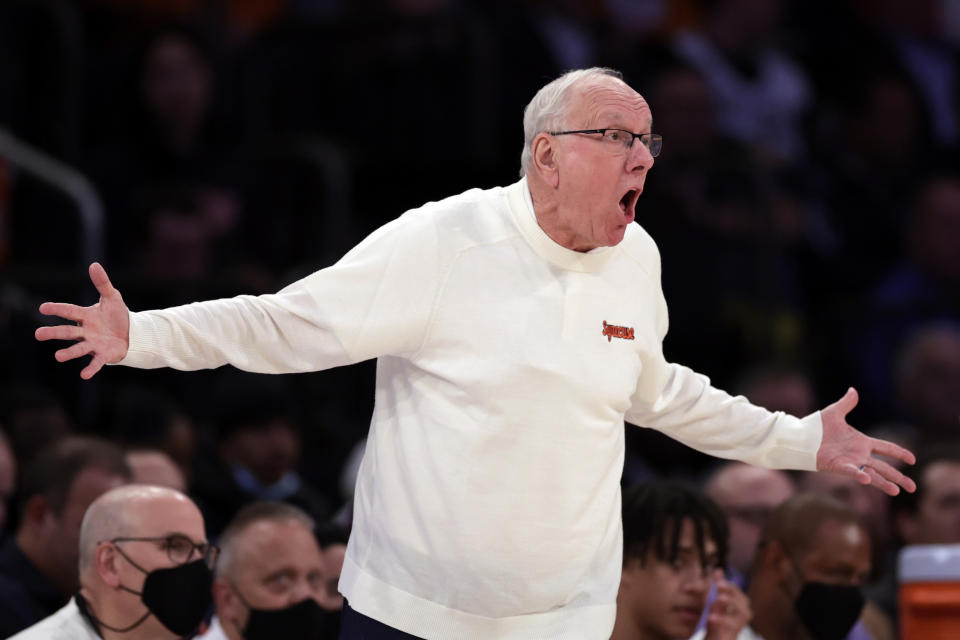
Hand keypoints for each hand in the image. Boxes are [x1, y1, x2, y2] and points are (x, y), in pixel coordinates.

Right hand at [34, 262, 129, 378]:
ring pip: (78, 348)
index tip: (43, 307)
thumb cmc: (117, 315)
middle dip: (54, 333)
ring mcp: (93, 344)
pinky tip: (84, 375)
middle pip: (68, 332)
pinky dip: (90, 368)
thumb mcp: (112, 297)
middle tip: (38, 334)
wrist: (130, 333)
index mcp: (86, 316)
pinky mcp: (103, 355)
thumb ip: (102, 283)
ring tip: (58, 357)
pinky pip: (96, 362)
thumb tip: (94, 264)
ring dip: (69, 353)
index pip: (69, 311)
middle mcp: (86, 331)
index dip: (57, 309)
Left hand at [705, 570, 750, 639]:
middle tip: (718, 585)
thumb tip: (718, 570)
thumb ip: (713, 585)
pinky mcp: (736, 630)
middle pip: (739, 596)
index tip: (714, 580)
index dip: (723, 583)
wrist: (714, 637)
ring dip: (729, 602)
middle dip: (729, 590)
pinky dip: (720, 619)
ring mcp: (742, 621)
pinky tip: (710, 617)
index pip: (733, 588)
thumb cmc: (714, 617)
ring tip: (717, 599)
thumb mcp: (710, 599)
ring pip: (741, 610)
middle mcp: (744, 609)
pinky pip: (731, 624)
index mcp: (738, 599)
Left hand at [816, 388, 916, 495]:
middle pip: (884, 467)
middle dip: (898, 477)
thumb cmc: (816, 426)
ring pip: (872, 474)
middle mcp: (859, 454)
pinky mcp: (839, 466)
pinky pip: (851, 471)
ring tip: (896, 491)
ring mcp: (851, 461)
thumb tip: (853, 390)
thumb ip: (846, 403)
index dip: (899, 453)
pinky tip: (866, 478)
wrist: (800, 436)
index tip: (913, 459)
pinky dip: (858, 474)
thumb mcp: (834, 413)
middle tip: (913, 487)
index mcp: (862, 442)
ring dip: (884, 483)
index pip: (886, 448)